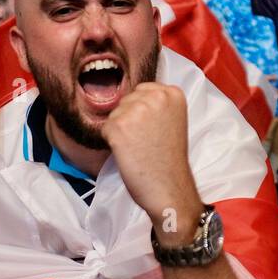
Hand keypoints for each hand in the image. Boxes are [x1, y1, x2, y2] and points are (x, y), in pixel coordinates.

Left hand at [99, 82, 199, 229]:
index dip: (142, 112)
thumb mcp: (172, 120)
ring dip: (120, 131)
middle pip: (126, 100)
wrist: (169, 188)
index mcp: (172, 93)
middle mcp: (156, 96)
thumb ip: (156, 104)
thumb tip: (130, 99)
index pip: (141, 91)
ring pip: (114, 114)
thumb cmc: (170, 160)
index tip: (153, 130)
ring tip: (139, 148)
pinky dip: (112, 142)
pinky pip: (105, 129)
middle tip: (146, 141)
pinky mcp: (119, 126)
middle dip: (130, 120)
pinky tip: (129, 153)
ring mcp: (136, 110)